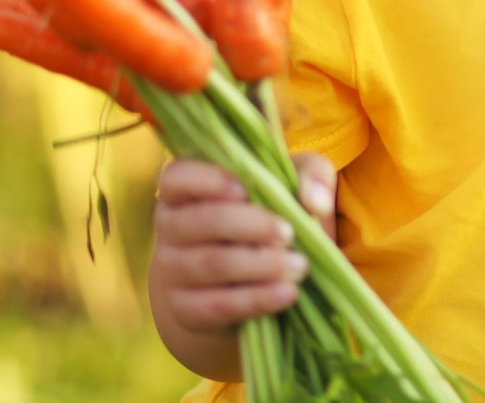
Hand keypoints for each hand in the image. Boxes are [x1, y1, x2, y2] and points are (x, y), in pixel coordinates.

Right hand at [149, 152, 337, 333]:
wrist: (243, 281)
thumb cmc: (268, 216)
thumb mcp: (291, 186)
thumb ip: (309, 175)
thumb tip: (314, 199)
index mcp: (185, 190)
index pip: (177, 177)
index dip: (207, 180)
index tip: (245, 189)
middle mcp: (170, 227)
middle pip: (203, 221)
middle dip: (252, 226)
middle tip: (289, 233)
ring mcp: (172, 270)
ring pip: (212, 264)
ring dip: (260, 265)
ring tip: (299, 266)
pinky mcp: (185, 309)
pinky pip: (217, 305)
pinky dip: (256, 299)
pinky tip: (288, 293)